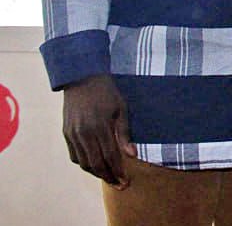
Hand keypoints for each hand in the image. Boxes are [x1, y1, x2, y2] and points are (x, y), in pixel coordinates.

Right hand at [62, 73, 135, 187]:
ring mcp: (73, 134)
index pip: (109, 156)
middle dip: (108, 177)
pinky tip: (95, 166)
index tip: (126, 181)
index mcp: (100, 127)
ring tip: (109, 177)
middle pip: (95, 164)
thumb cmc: (107, 93)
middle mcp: (84, 133)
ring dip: (96, 173)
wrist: (82, 79)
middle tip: (119, 185)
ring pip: (83, 162)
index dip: (118, 171)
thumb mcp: (121, 109)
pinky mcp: (66, 133)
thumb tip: (132, 156)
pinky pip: (74, 155)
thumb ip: (124, 134)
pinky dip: (84, 164)